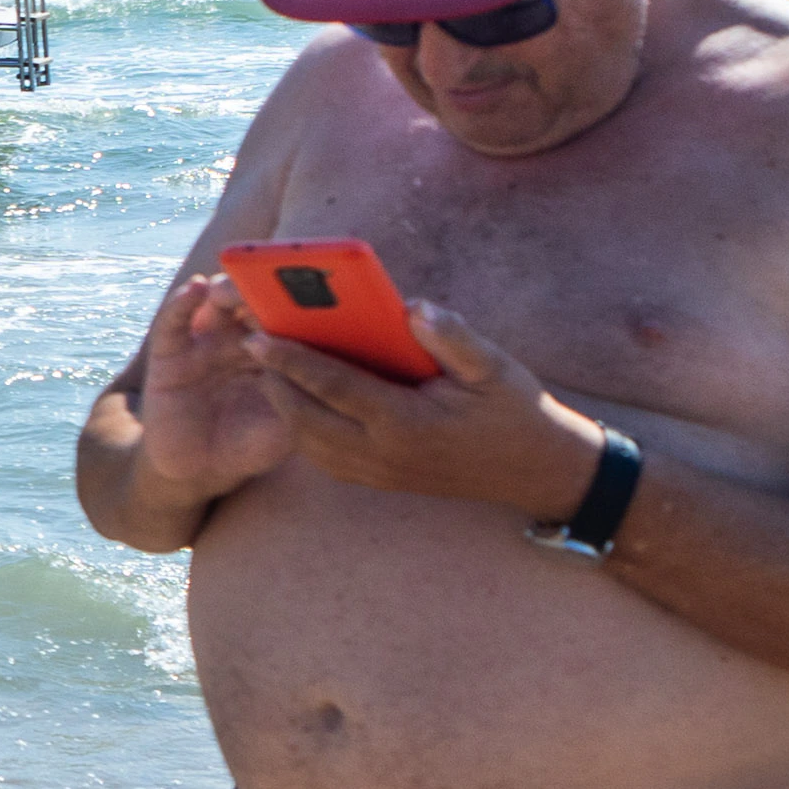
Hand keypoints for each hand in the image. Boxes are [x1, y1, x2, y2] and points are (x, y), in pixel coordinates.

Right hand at [132, 274, 295, 507]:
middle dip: (266, 286)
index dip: (301, 301)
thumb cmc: (248, 447)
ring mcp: (204, 342)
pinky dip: (182, 301)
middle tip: (278, 282)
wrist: (198, 473)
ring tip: (240, 286)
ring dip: (229, 287)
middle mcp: (239, 339)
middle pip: (253, 298)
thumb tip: (334, 366)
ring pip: (215, 300)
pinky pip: (173, 320)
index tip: (318, 291)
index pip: (288, 314)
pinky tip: (196, 289)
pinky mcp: (168, 352)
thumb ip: (303, 398)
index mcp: (272, 352)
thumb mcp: (287, 425)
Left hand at [250, 299, 607, 516]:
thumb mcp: (494, 368)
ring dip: (283, 408)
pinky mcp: (380, 481)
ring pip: (308, 444)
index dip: (291, 359)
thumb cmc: (515, 411)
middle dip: (272, 382)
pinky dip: (303, 429)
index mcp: (406, 423)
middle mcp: (384, 453)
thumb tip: (413, 307)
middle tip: (251, 346)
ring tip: (267, 369)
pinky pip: (324, 457)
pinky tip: (299, 400)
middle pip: (305, 419)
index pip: (332, 386)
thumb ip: (452, 338)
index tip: (258, 335)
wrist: (538, 470)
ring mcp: (379, 473)